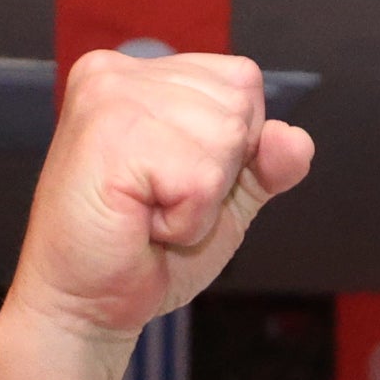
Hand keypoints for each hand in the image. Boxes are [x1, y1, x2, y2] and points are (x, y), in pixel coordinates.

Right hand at [5, 50, 314, 345]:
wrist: (85, 306)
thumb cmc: (141, 252)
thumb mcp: (223, 200)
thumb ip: (265, 165)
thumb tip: (295, 139)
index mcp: (142, 75)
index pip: (241, 79)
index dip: (235, 146)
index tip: (177, 181)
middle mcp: (120, 73)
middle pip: (238, 103)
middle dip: (219, 173)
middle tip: (159, 202)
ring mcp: (110, 98)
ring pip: (225, 137)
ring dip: (200, 200)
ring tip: (148, 213)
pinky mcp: (111, 137)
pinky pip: (201, 177)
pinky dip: (186, 218)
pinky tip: (141, 223)